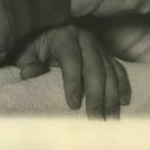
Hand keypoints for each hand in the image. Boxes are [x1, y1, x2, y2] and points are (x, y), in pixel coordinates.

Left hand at [14, 24, 129, 119]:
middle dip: (96, 94)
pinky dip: (123, 85)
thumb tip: (30, 73)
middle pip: (94, 67)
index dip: (73, 81)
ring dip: (112, 95)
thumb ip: (28, 63)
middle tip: (96, 119)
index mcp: (63, 35)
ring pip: (109, 70)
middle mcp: (84, 38)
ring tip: (111, 118)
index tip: (73, 105)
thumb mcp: (25, 52)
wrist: (45, 30)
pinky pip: (118, 68)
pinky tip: (124, 102)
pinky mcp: (105, 53)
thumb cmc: (34, 45)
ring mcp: (97, 46)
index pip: (71, 58)